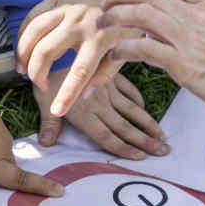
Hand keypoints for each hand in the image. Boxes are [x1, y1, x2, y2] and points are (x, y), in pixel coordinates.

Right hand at [17, 0, 126, 119]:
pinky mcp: (55, 1)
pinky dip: (22, 37)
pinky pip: (31, 19)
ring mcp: (66, 9)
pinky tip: (22, 52)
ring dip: (23, 54)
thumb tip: (86, 97)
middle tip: (41, 86)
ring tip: (23, 71)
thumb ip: (106, 74)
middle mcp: (81, 22)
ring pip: (34, 32)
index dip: (68, 94)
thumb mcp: (125, 48)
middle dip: (37, 74)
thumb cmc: (124, 21)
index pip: (81, 72)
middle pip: (46, 51)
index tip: (57, 111)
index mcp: (101, 38)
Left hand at [36, 72, 167, 160]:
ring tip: (161, 135)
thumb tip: (45, 144)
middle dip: (144, 140)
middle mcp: (99, 104)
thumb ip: (49, 124)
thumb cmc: (46, 77)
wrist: (56, 48)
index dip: (123, 148)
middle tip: (162, 150)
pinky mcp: (110, 76)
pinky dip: (137, 98)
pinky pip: (128, 89)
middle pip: (124, 127)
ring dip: (147, 123)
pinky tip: (144, 107)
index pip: (107, 136)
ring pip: (131, 110)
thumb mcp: (42, 101)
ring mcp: (107, 90)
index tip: (140, 157)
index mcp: (84, 114)